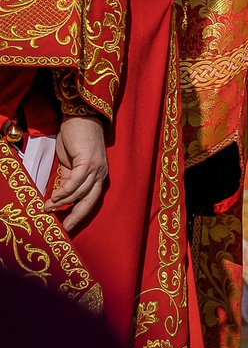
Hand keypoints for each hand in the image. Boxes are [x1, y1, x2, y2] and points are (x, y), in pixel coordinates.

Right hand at [49, 115, 107, 232]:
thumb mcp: (71, 164)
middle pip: (91, 201)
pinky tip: (54, 197)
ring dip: (63, 202)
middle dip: (77, 216)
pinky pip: (76, 181)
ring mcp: (96, 168)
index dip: (79, 214)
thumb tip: (60, 197)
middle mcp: (101, 174)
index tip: (67, 227)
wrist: (80, 119)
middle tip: (63, 228)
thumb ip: (68, 179)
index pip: (90, 200)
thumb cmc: (76, 140)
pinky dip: (65, 191)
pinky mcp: (88, 161)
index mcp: (98, 176)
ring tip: (47, 208)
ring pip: (81, 192)